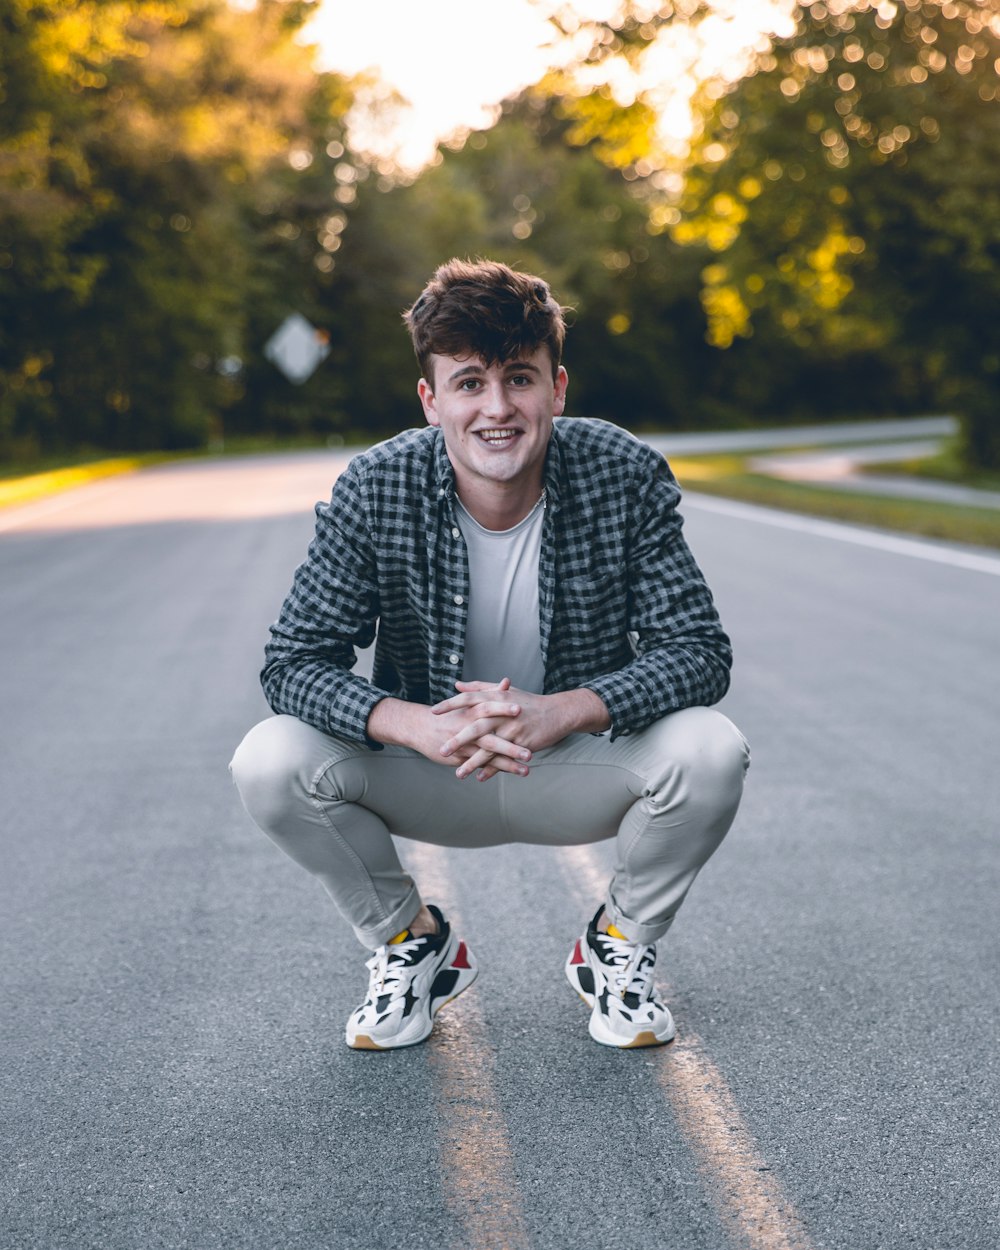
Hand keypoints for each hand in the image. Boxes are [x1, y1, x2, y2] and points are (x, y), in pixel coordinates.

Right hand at [366, 684, 531, 780]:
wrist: (420, 727)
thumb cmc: (450, 713)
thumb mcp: (469, 701)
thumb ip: (490, 692)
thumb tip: (507, 681)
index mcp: (470, 712)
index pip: (488, 708)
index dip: (503, 709)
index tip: (521, 710)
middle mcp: (468, 729)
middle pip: (490, 738)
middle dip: (510, 746)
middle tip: (530, 753)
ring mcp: (465, 745)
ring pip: (487, 757)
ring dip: (507, 764)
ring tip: (526, 771)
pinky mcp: (461, 758)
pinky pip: (479, 765)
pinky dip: (493, 771)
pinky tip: (509, 775)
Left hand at [432, 680, 610, 780]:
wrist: (558, 713)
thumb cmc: (528, 702)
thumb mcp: (504, 691)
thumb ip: (479, 687)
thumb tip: (457, 685)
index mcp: (496, 697)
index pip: (468, 699)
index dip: (450, 705)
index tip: (432, 712)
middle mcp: (503, 712)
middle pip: (476, 726)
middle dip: (458, 740)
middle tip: (441, 750)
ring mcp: (513, 729)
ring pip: (489, 748)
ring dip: (473, 762)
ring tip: (458, 774)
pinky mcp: (523, 743)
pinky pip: (505, 758)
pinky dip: (493, 769)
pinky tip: (480, 778)